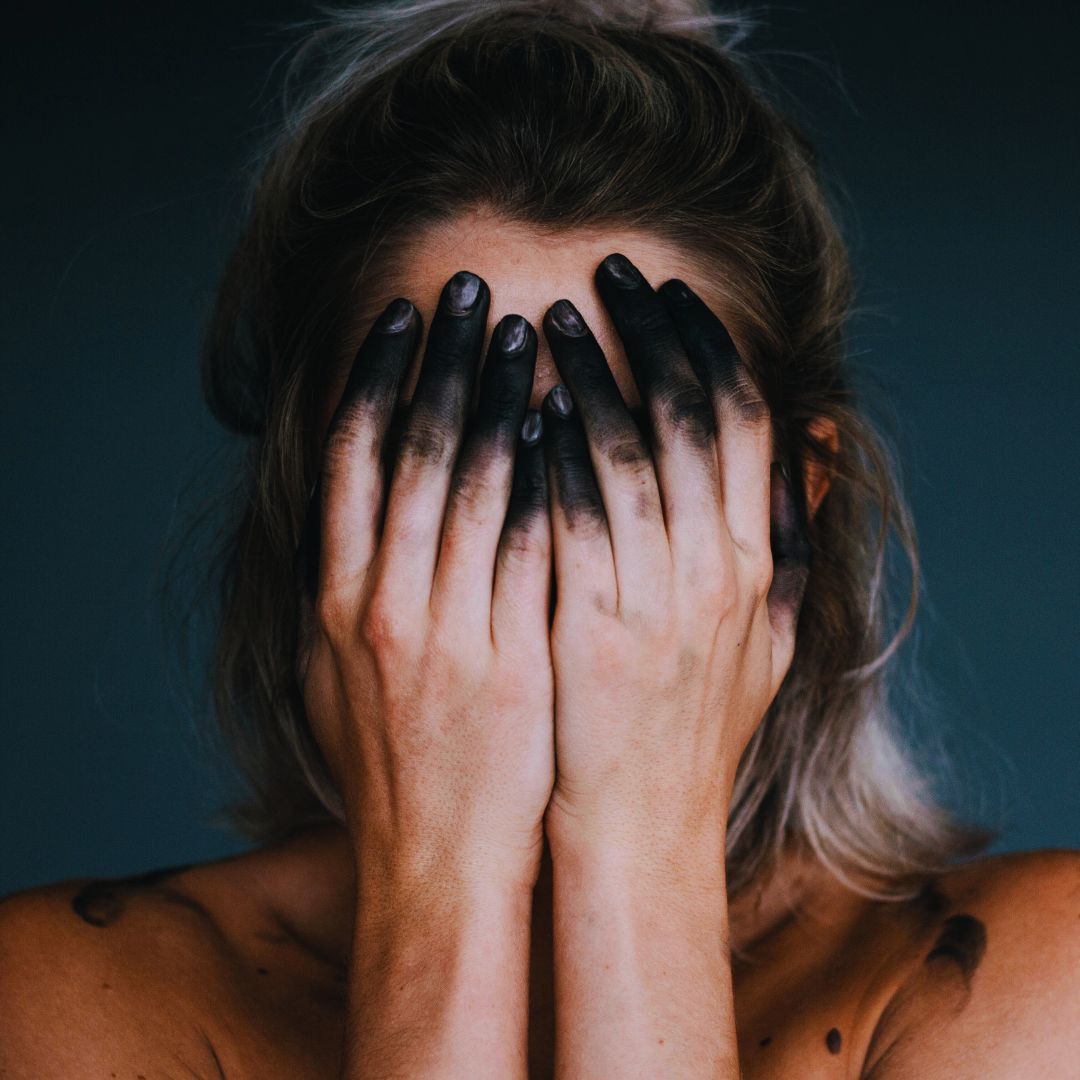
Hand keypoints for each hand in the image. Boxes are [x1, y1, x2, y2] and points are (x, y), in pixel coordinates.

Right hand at [294, 270, 554, 889]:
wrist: (435, 860)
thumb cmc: (391, 762)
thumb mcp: (339, 670)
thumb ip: (347, 585)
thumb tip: (356, 508)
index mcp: (336, 599)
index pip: (352, 461)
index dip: (377, 378)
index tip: (404, 318)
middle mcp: (381, 603)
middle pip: (413, 452)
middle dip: (445, 361)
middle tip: (473, 290)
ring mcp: (447, 632)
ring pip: (475, 485)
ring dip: (502, 398)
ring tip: (531, 332)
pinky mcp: (510, 660)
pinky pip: (534, 548)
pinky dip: (550, 480)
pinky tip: (572, 424)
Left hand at [539, 253, 810, 858]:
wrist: (637, 829)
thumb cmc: (693, 733)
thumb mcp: (770, 643)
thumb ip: (792, 545)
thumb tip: (813, 449)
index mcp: (757, 564)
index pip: (743, 421)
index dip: (709, 345)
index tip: (670, 295)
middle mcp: (716, 571)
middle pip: (688, 415)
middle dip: (649, 331)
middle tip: (608, 274)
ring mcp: (654, 600)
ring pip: (624, 451)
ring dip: (586, 374)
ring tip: (545, 322)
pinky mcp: (588, 628)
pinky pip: (567, 516)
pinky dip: (546, 453)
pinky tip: (515, 407)